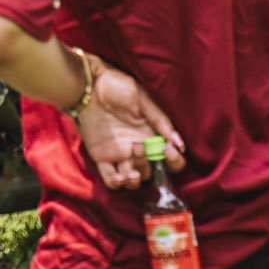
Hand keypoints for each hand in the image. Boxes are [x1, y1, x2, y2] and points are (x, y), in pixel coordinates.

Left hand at [75, 61, 184, 189]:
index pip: (170, 159)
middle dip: (148, 166)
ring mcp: (119, 155)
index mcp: (152, 136)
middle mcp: (138, 149)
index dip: (174, 161)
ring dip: (134, 181)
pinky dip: (116, 183)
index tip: (169, 150)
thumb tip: (179, 143)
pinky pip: (110, 179)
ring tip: (131, 172)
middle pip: (152, 172)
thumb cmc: (117, 87)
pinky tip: (120, 176)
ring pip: (133, 180)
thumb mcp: (143, 100)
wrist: (89, 85)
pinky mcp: (101, 158)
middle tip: (138, 146)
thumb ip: (161, 121)